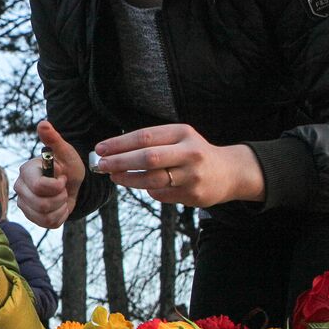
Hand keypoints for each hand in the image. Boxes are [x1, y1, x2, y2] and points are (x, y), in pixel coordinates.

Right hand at [14, 121, 84, 228]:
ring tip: (62, 196)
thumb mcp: (65, 152)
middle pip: (41, 204)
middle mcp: (20, 188)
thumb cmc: (67, 165)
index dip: (57, 185)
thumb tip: (43, 123)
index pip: (39, 187)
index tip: (63, 177)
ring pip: (45, 216)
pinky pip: (48, 224)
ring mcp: (24, 204)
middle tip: (64, 188)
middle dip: (60, 197)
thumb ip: (53, 139)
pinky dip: (60, 216)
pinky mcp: (31, 217)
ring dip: (61, 207)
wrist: (72, 183)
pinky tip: (60, 206)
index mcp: (26, 171)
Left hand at [92, 124, 264, 206]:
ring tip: (115, 176)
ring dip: (128, 179)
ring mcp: (193, 175)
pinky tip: (142, 185)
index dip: (119, 143)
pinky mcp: (194, 195)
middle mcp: (190, 153)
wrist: (229, 172)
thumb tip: (112, 151)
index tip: (100, 149)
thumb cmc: (192, 152)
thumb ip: (150, 142)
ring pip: (152, 179)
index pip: (144, 136)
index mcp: (183, 133)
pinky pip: (161, 194)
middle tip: (102, 165)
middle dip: (120, 161)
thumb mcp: (178, 138)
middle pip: (147, 157)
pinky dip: (148, 189)